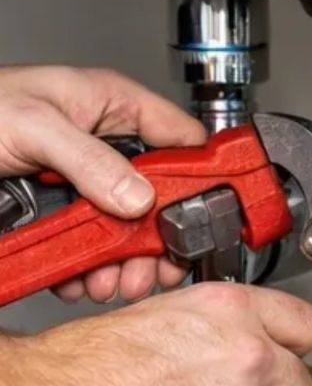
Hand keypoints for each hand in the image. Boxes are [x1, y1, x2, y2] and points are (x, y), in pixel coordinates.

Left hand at [0, 65, 204, 301]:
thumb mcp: (35, 125)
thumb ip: (92, 161)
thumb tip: (139, 198)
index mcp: (112, 105)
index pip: (182, 138)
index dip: (200, 175)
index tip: (202, 214)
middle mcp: (106, 145)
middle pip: (160, 196)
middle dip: (158, 237)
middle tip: (156, 266)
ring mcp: (86, 182)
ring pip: (127, 228)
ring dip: (125, 262)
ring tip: (115, 280)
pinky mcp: (65, 212)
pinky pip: (93, 245)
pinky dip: (92, 269)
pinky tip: (84, 277)